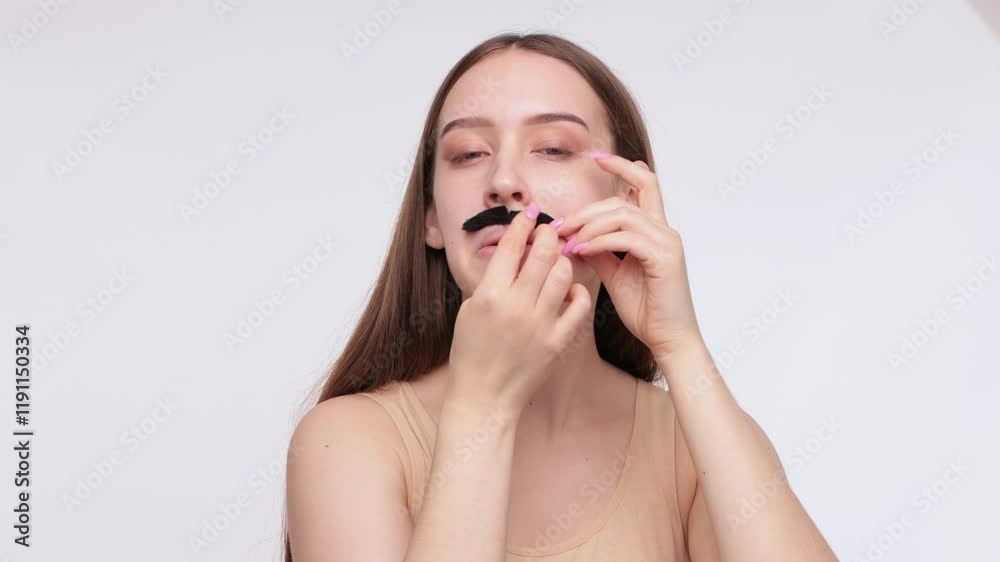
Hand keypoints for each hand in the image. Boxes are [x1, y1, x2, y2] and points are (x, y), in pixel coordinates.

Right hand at [447, 203, 592, 413]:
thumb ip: (491, 279)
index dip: (522, 223)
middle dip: (548, 234)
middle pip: (543, 253)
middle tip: (549, 230)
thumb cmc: (471, 353)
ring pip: (564, 274)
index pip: (511, 246)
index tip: (529, 213)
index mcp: (490, 295)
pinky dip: (576, 292)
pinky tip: (568, 290)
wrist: (484, 397)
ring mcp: (540, 325)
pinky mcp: (558, 341)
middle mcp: (517, 307)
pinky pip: (579, 305)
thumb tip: (510, 250)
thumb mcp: (470, 309)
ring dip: (562, 260)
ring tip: (558, 259)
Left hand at [553, 152, 701, 356]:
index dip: (622, 166)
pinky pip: (627, 237)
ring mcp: (667, 242)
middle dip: (588, 208)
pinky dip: (600, 241)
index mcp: (656, 231)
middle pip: (625, 199)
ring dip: (590, 225)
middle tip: (561, 224)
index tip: (596, 157)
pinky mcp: (665, 258)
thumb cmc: (646, 311)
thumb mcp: (615, 274)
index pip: (644, 184)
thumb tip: (574, 236)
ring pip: (623, 214)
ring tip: (568, 240)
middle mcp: (665, 231)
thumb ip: (600, 251)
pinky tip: (582, 250)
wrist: (668, 339)